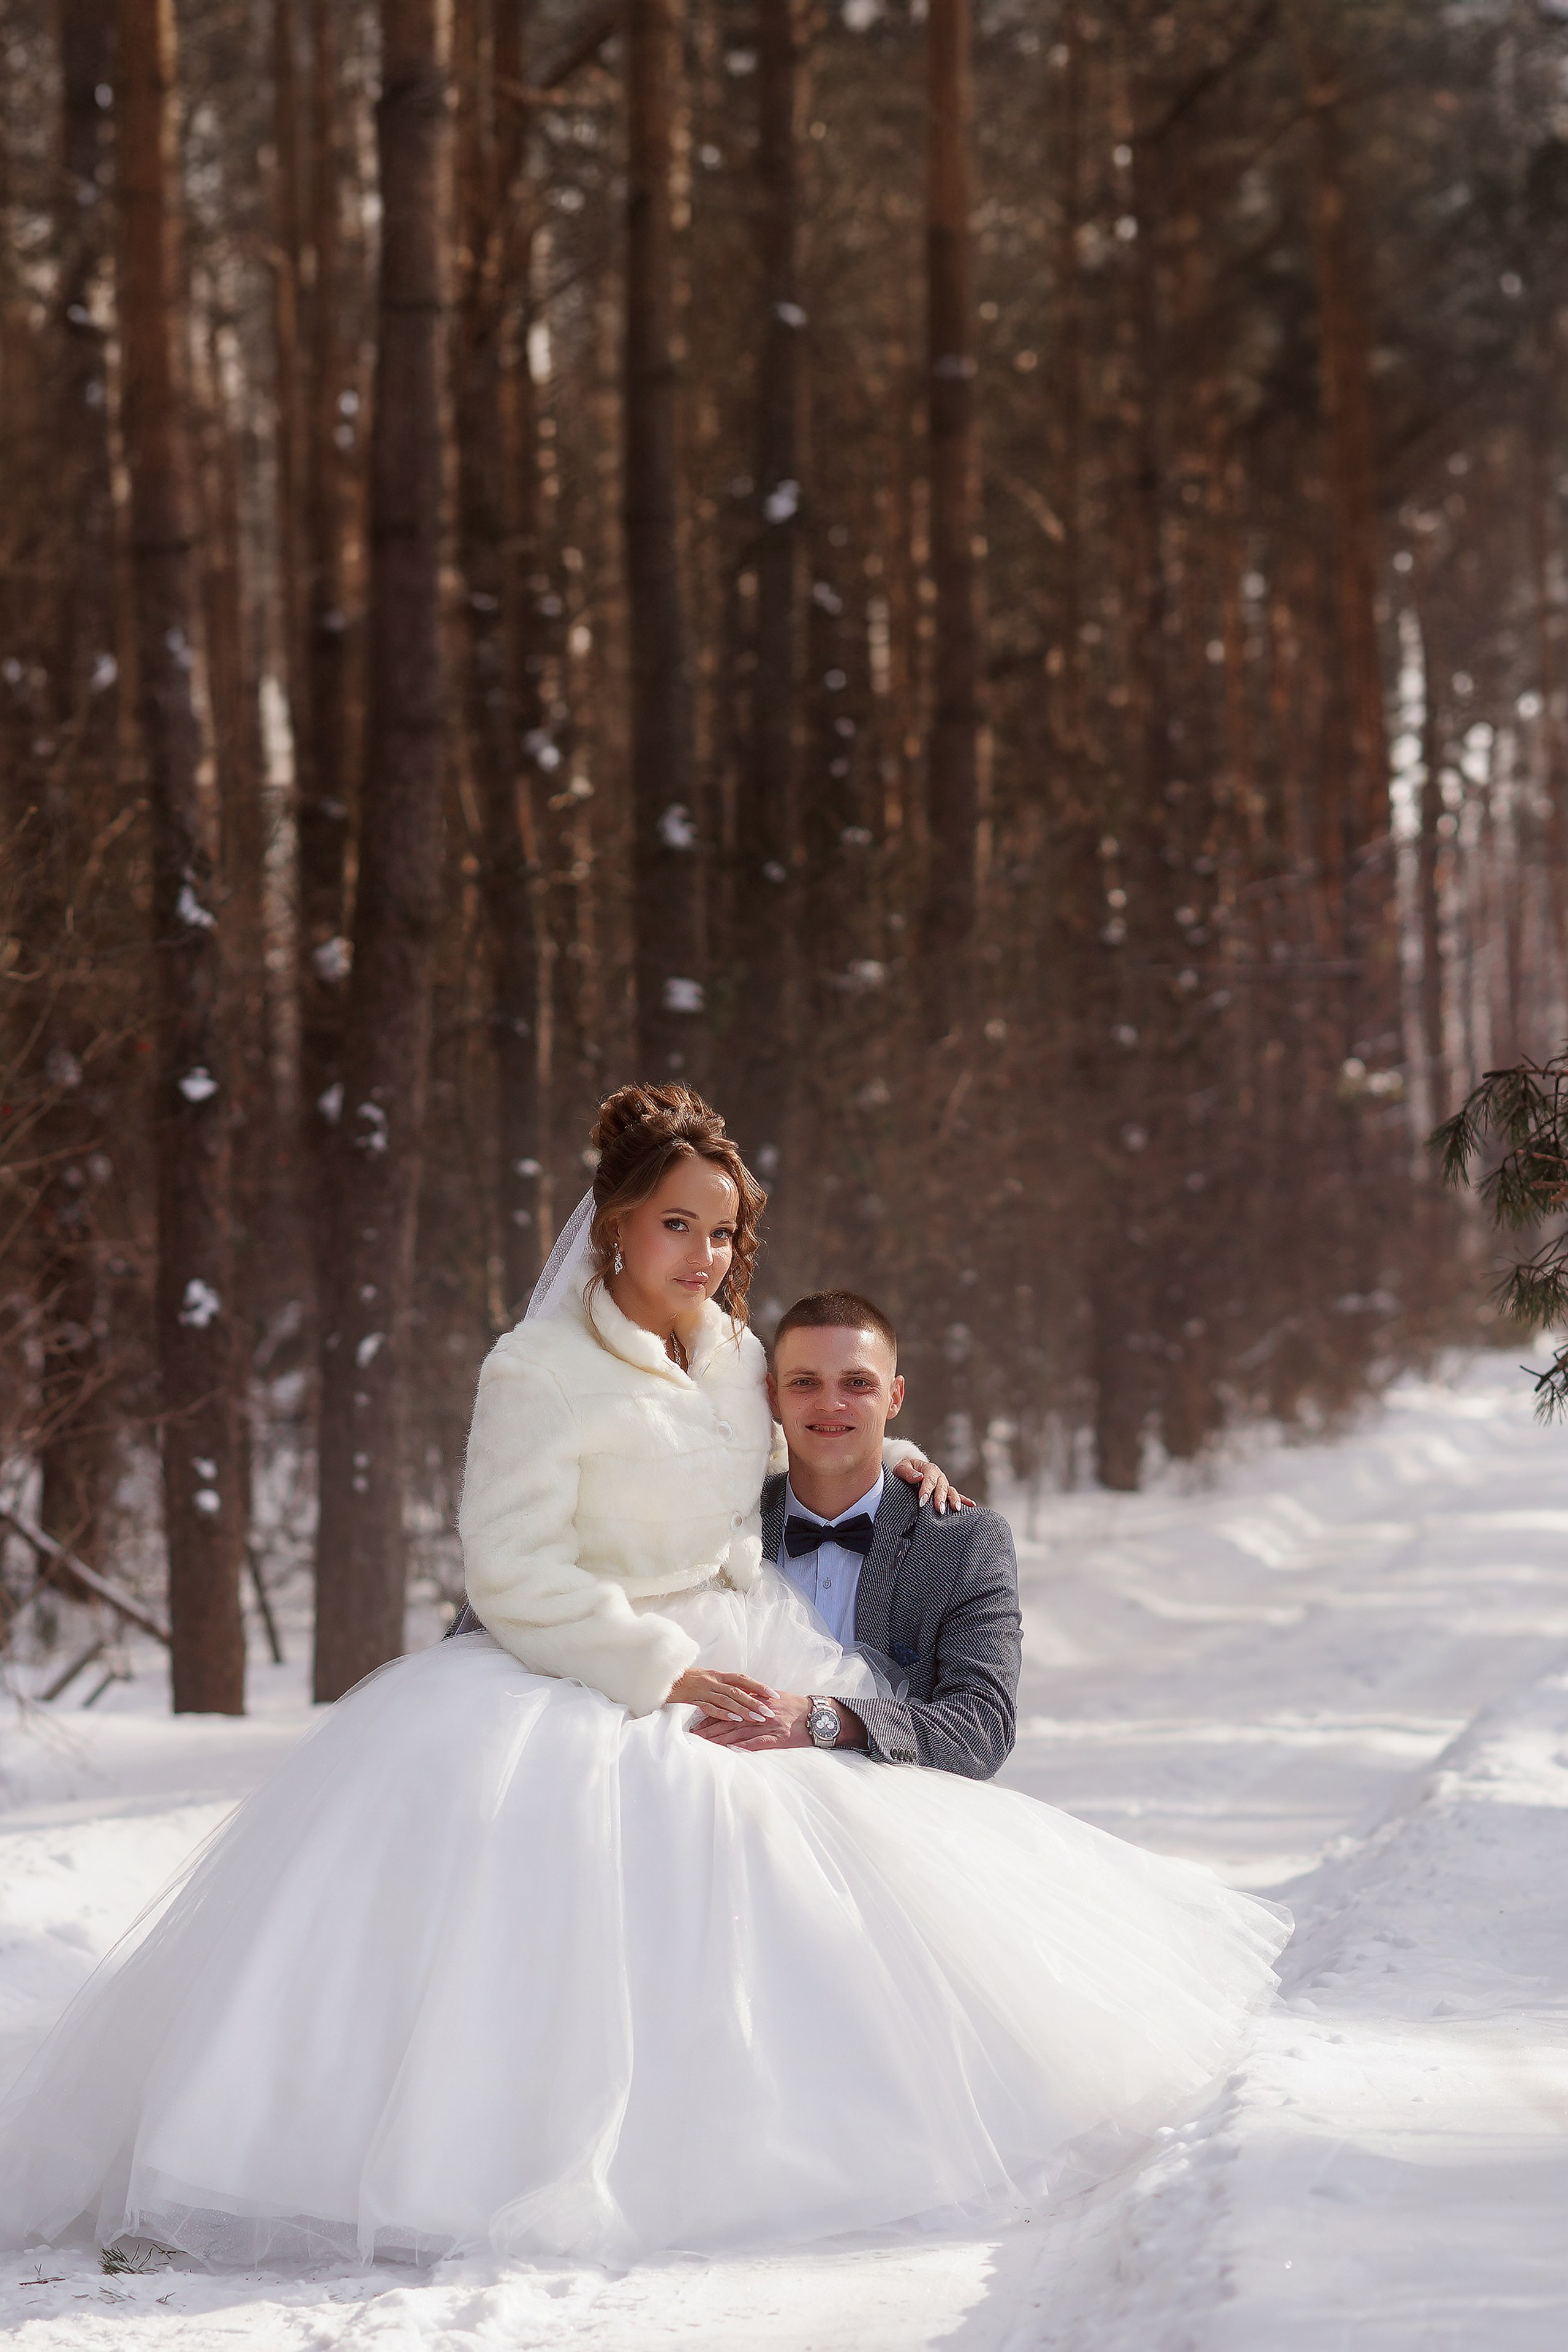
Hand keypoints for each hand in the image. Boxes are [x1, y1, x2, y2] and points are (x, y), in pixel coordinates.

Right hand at [666, 1668, 778, 1724]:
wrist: (662, 1678)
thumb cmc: (686, 1680)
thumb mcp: (706, 1679)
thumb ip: (722, 1685)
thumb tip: (742, 1693)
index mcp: (717, 1674)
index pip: (742, 1679)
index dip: (758, 1686)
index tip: (774, 1695)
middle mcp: (712, 1680)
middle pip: (738, 1690)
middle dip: (755, 1701)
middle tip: (770, 1711)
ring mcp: (702, 1690)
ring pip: (727, 1699)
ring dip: (743, 1709)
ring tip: (757, 1718)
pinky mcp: (692, 1699)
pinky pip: (709, 1707)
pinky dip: (722, 1713)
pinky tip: (734, 1719)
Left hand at [691, 1693, 866, 1752]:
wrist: (817, 1716)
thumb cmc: (794, 1707)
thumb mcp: (773, 1700)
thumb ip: (754, 1702)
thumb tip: (734, 1706)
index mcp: (758, 1702)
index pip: (730, 1709)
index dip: (712, 1716)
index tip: (696, 1722)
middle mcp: (761, 1713)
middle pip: (730, 1721)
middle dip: (710, 1729)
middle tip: (692, 1736)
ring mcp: (769, 1726)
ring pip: (739, 1732)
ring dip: (720, 1739)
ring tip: (703, 1744)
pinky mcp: (778, 1739)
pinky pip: (758, 1743)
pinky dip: (744, 1746)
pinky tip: (730, 1749)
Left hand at [892, 1456, 973, 1514]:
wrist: (910, 1468)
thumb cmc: (904, 1469)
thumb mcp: (901, 1468)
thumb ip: (908, 1472)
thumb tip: (918, 1477)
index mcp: (928, 1469)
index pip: (928, 1480)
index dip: (926, 1490)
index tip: (921, 1502)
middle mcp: (939, 1476)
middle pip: (941, 1487)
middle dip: (940, 1498)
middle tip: (939, 1509)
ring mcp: (944, 1484)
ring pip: (951, 1491)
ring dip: (954, 1500)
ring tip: (956, 1509)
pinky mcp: (946, 1491)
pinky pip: (956, 1495)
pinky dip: (964, 1500)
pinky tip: (972, 1505)